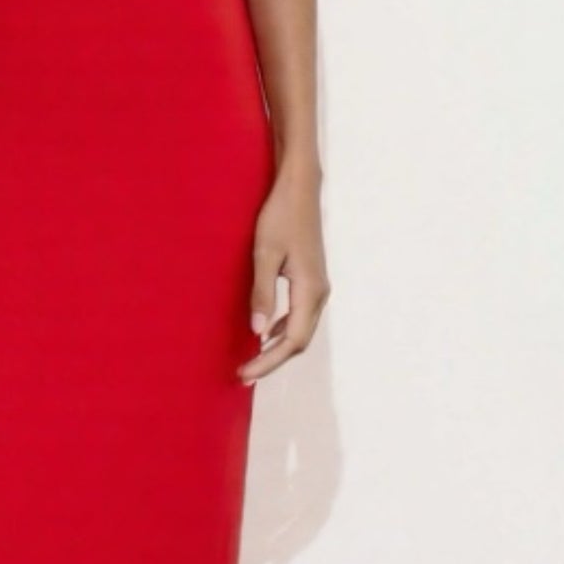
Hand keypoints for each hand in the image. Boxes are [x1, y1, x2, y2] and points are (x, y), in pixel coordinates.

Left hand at [238, 165, 329, 382]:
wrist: (299, 189)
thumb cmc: (280, 216)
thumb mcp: (264, 254)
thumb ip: (262, 294)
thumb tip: (256, 332)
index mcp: (310, 289)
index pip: (291, 340)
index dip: (268, 361)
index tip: (245, 373)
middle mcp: (319, 292)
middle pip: (299, 340)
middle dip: (272, 360)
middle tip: (244, 374)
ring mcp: (318, 287)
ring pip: (301, 329)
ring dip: (278, 348)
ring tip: (252, 360)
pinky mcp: (312, 280)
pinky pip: (300, 315)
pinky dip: (283, 330)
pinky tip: (264, 332)